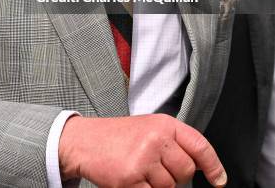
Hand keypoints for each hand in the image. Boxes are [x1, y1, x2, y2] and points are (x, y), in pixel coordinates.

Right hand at [59, 114, 226, 187]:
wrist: (85, 140)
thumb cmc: (118, 136)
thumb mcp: (149, 128)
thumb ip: (174, 143)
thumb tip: (200, 165)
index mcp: (164, 124)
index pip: (199, 146)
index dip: (213, 166)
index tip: (219, 180)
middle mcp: (156, 138)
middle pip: (185, 171)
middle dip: (173, 175)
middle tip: (153, 165)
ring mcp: (143, 158)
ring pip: (168, 187)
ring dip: (155, 185)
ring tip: (138, 168)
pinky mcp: (131, 178)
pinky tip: (131, 178)